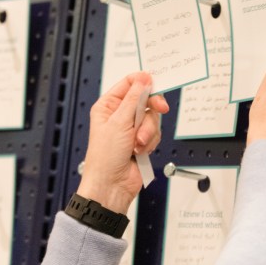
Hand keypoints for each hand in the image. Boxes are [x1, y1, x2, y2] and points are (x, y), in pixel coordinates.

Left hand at [77, 72, 168, 212]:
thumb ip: (134, 98)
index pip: (129, 84)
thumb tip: (143, 79)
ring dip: (148, 131)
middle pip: (145, 99)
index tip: (155, 83)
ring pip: (152, 118)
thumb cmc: (105, 157)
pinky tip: (140, 151)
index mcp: (108, 106)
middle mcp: (120, 115)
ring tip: (138, 143)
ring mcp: (132, 128)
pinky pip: (155, 133)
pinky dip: (150, 142)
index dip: (143, 82)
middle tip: (160, 108)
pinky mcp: (142, 141)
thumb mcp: (119, 122)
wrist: (112, 185)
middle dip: (151, 109)